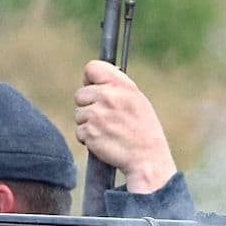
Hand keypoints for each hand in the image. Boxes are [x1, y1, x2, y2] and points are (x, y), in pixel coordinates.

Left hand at [74, 60, 178, 193]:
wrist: (147, 157)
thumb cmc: (143, 130)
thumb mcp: (137, 100)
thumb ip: (117, 87)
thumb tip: (95, 80)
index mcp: (121, 85)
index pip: (92, 68)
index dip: (89, 79)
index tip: (92, 88)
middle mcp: (107, 97)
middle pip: (80, 94)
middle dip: (88, 106)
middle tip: (104, 117)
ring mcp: (97, 115)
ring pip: (78, 114)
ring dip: (87, 123)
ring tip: (106, 130)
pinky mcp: (89, 133)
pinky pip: (79, 131)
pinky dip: (87, 138)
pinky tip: (103, 140)